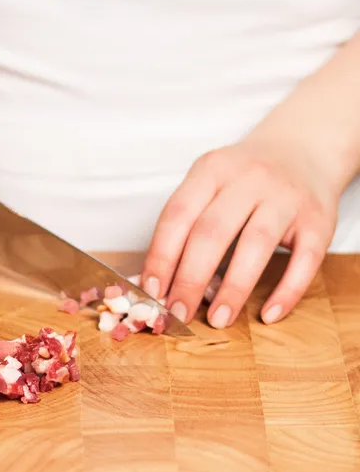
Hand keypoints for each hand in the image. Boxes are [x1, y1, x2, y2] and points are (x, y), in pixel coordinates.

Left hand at [141, 137, 338, 327]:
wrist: (302, 151)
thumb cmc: (243, 180)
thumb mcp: (208, 183)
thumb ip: (185, 224)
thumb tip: (158, 282)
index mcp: (212, 170)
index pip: (177, 215)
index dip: (161, 256)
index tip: (152, 291)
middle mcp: (250, 179)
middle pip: (212, 232)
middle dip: (189, 279)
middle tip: (177, 314)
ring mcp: (287, 198)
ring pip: (257, 245)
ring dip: (233, 289)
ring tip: (217, 319)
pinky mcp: (319, 220)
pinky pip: (305, 260)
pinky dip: (286, 291)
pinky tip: (268, 314)